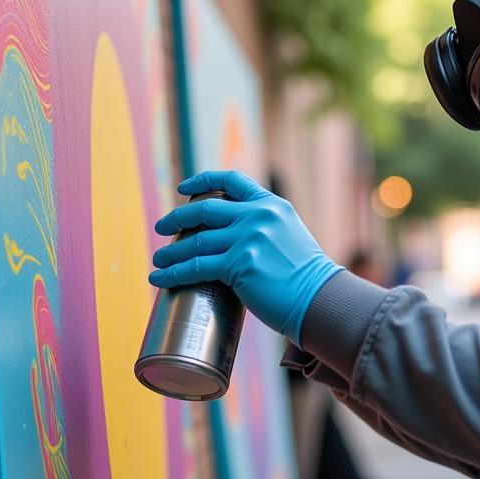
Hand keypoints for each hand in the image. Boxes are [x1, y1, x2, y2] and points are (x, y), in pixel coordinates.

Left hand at [148, 170, 342, 345]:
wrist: (321, 298)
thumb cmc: (307, 277)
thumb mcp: (290, 236)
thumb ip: (265, 230)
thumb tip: (234, 240)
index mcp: (271, 205)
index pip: (232, 180)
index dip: (203, 180)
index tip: (184, 188)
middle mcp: (258, 216)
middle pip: (205, 209)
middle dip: (177, 217)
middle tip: (162, 226)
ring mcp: (247, 239)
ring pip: (195, 241)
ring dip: (170, 252)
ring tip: (158, 261)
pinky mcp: (238, 264)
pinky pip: (195, 267)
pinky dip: (172, 274)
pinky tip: (159, 279)